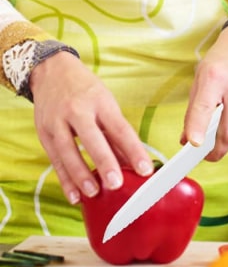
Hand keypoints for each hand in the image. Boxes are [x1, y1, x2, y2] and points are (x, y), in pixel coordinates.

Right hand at [29, 52, 153, 205]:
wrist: (52, 71)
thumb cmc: (86, 90)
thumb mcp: (107, 104)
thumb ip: (117, 134)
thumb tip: (133, 162)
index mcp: (101, 102)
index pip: (120, 129)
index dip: (134, 150)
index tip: (145, 169)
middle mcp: (78, 110)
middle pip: (92, 139)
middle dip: (104, 162)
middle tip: (116, 184)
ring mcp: (57, 121)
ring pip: (68, 151)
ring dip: (81, 175)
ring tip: (94, 193)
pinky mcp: (43, 132)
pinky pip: (54, 159)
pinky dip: (64, 178)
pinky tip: (74, 195)